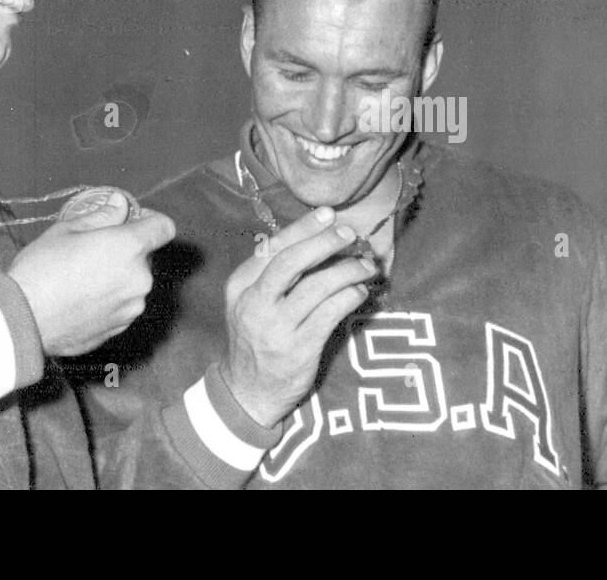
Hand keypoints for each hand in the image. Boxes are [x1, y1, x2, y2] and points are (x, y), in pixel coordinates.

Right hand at [9, 196, 175, 356]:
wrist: (22, 321)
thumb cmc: (40, 271)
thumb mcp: (65, 230)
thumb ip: (101, 215)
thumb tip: (119, 205)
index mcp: (130, 247)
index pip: (164, 227)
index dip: (150, 220)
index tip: (131, 222)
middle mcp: (140, 278)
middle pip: (145, 257)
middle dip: (125, 252)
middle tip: (92, 252)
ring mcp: (132, 307)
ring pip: (133, 284)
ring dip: (117, 278)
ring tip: (81, 280)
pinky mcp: (120, 328)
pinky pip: (122, 306)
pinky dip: (109, 301)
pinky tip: (81, 301)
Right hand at [222, 206, 378, 426]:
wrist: (248, 392)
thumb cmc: (258, 338)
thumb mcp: (253, 302)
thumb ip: (276, 274)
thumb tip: (319, 237)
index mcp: (241, 286)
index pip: (273, 248)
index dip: (303, 228)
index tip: (328, 214)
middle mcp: (255, 304)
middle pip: (291, 262)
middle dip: (325, 243)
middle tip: (350, 234)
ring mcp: (277, 328)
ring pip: (317, 287)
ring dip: (347, 271)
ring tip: (365, 266)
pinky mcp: (299, 348)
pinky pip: (331, 313)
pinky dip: (350, 297)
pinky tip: (360, 292)